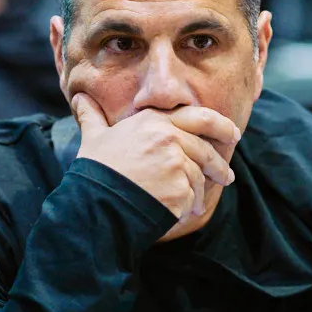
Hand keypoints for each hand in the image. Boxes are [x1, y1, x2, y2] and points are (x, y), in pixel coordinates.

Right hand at [71, 93, 239, 218]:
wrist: (95, 203)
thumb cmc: (95, 171)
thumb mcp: (94, 138)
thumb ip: (92, 117)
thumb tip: (79, 97)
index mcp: (153, 122)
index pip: (198, 117)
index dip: (220, 124)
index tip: (233, 134)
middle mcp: (170, 138)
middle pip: (206, 150)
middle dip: (220, 165)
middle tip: (228, 175)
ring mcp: (177, 164)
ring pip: (199, 177)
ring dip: (201, 191)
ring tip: (196, 205)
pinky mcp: (180, 189)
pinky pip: (193, 197)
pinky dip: (189, 206)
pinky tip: (182, 213)